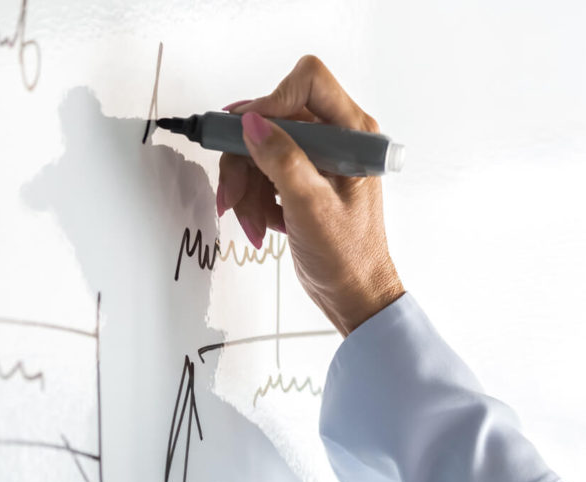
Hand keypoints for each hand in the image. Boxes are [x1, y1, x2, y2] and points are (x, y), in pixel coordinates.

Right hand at [216, 55, 404, 336]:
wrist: (353, 294)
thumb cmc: (349, 257)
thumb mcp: (311, 207)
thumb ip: (282, 160)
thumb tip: (252, 123)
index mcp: (353, 135)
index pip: (308, 83)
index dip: (271, 102)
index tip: (247, 134)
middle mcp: (337, 140)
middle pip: (272, 120)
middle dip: (246, 160)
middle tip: (231, 195)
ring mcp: (317, 160)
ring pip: (260, 149)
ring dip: (246, 188)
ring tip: (251, 223)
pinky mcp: (301, 180)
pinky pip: (262, 173)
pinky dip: (254, 199)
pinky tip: (261, 225)